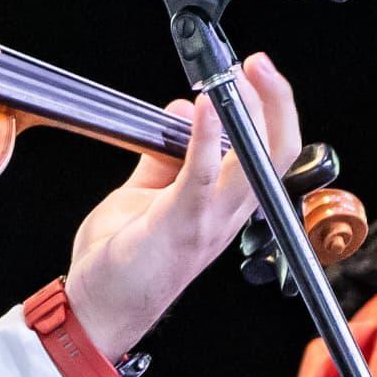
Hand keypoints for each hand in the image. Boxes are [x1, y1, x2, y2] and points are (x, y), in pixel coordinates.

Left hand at [64, 54, 302, 356]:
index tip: (255, 72)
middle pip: (278, 153)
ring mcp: (209, 222)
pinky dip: (206, 138)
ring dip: (249, 112)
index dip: (274, 109)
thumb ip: (166, 153)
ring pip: (255, 162)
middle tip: (256, 63)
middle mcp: (228, 214)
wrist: (98, 313)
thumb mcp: (147, 195)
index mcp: (225, 205)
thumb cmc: (124, 263)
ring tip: (234, 77)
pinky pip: (202, 177)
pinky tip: (202, 107)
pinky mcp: (179, 226)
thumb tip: (181, 110)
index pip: (271, 152)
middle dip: (276, 101)